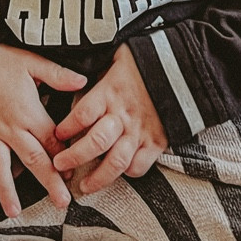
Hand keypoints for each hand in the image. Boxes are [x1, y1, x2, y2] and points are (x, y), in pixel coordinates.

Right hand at [0, 44, 86, 218]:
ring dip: (8, 190)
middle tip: (61, 203)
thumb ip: (58, 75)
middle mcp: (9, 127)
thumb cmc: (1, 58)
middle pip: (32, 160)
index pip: (51, 141)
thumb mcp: (32, 61)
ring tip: (14, 212)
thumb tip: (84, 83)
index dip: (64, 157)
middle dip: (48, 183)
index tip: (73, 174)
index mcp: (28, 112)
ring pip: (0, 167)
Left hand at [52, 43, 167, 195]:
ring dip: (97, 178)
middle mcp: (123, 114)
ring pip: (116, 162)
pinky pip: (139, 166)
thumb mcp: (114, 54)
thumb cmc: (144, 59)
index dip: (66, 128)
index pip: (82, 114)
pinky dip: (127, 173)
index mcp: (110, 92)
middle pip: (95, 143)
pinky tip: (118, 173)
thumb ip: (94, 68)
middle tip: (59, 165)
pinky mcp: (157, 142)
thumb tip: (70, 74)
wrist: (183, 68)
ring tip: (84, 186)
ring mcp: (141, 131)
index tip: (57, 135)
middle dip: (74, 158)